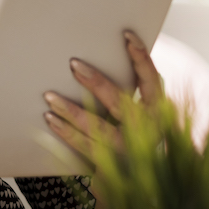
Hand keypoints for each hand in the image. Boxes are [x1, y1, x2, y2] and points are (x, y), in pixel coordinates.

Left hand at [43, 31, 161, 156]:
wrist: (142, 173)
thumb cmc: (135, 124)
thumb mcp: (141, 105)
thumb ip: (130, 85)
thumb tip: (105, 53)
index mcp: (158, 109)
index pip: (151, 78)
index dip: (141, 57)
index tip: (127, 35)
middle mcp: (147, 130)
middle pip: (120, 103)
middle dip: (97, 83)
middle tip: (74, 65)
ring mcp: (129, 149)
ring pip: (98, 128)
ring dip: (71, 111)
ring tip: (50, 96)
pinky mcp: (111, 163)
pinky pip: (84, 147)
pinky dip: (65, 132)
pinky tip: (51, 118)